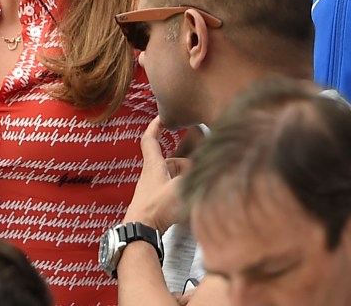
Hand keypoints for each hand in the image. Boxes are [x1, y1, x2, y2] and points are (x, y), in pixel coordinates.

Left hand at [124, 116, 191, 231]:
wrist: (140, 232)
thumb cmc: (156, 209)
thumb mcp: (181, 187)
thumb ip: (196, 175)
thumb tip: (210, 164)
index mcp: (154, 165)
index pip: (150, 139)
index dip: (156, 125)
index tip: (162, 117)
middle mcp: (151, 174)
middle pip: (168, 159)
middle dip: (184, 160)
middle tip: (197, 165)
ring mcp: (152, 189)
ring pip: (171, 175)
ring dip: (184, 176)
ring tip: (196, 183)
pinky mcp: (154, 202)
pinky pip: (170, 188)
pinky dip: (181, 188)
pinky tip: (190, 198)